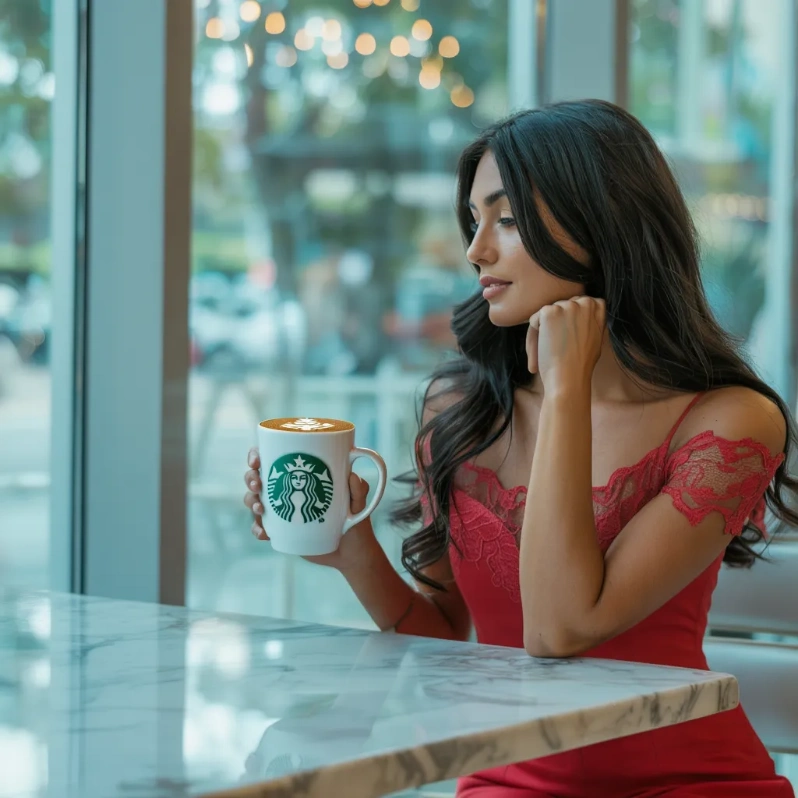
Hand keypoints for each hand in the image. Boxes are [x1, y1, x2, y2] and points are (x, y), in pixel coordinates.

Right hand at [244, 448, 376, 570]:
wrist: (352, 554)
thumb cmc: (356, 522)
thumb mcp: (359, 504)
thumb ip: (360, 490)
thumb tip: (352, 476)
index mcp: (301, 475)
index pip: (272, 457)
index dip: (257, 454)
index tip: (257, 459)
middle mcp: (286, 490)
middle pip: (257, 477)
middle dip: (250, 478)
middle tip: (258, 485)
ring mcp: (281, 511)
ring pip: (254, 501)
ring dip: (251, 502)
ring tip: (262, 509)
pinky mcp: (280, 531)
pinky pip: (260, 527)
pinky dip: (257, 529)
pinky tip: (264, 533)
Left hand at [526, 296, 605, 389]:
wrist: (570, 378)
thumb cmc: (581, 364)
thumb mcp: (595, 337)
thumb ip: (590, 321)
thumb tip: (581, 315)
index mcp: (597, 307)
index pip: (579, 302)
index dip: (570, 319)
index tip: (567, 338)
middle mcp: (584, 302)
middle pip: (561, 307)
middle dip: (555, 325)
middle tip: (554, 349)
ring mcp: (566, 306)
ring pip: (547, 315)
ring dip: (542, 333)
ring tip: (544, 356)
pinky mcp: (549, 313)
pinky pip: (534, 320)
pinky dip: (532, 338)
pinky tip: (537, 355)